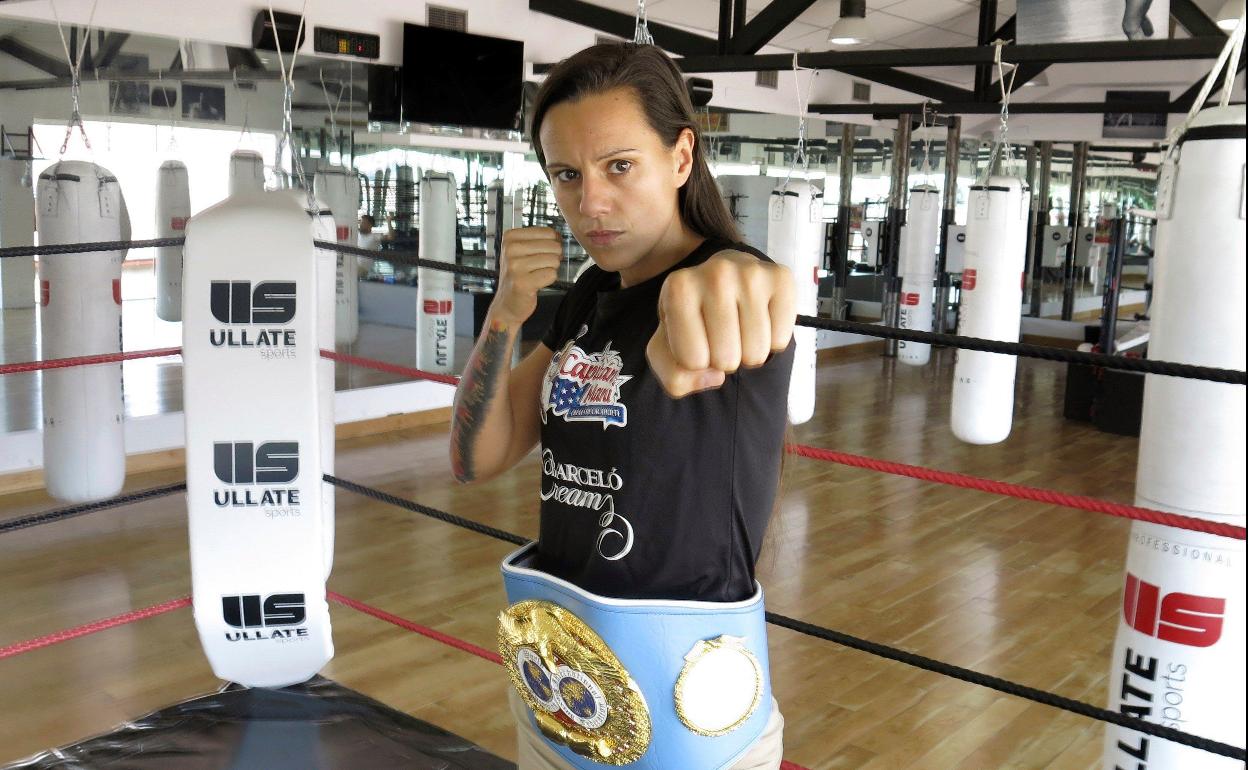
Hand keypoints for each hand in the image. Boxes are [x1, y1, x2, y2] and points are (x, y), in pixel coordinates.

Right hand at [494, 227, 562, 324]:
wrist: (507, 304)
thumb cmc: (518, 276)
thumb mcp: (522, 251)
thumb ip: (539, 240)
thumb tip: (559, 236)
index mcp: (510, 237)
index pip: (548, 232)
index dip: (552, 244)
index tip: (541, 254)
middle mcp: (510, 249)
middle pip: (553, 246)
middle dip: (553, 258)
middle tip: (539, 267)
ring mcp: (515, 266)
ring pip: (554, 260)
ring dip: (550, 270)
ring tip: (536, 275)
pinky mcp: (522, 282)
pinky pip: (551, 274)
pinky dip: (548, 280)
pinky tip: (536, 283)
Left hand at [647, 250, 794, 397]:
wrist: (723, 277)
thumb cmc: (694, 318)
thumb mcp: (666, 349)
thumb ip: (674, 377)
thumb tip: (715, 377)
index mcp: (678, 289)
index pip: (692, 361)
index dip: (696, 361)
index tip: (697, 338)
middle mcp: (715, 274)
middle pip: (726, 359)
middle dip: (724, 359)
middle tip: (721, 335)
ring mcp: (751, 274)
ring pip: (756, 353)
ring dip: (748, 352)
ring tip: (739, 328)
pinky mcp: (781, 279)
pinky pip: (780, 341)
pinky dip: (771, 342)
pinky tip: (759, 320)